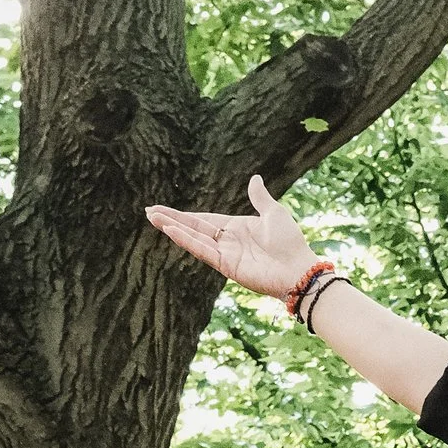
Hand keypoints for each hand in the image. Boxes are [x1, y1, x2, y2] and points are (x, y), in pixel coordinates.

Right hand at [144, 175, 318, 299]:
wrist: (299, 269)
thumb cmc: (290, 243)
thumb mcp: (274, 212)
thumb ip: (259, 197)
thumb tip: (254, 178)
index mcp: (236, 228)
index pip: (204, 220)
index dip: (184, 215)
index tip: (165, 210)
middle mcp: (227, 241)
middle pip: (193, 227)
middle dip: (171, 219)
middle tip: (149, 212)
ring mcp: (225, 254)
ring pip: (193, 238)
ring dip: (172, 228)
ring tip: (153, 218)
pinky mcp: (225, 265)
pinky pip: (202, 250)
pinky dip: (186, 240)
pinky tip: (171, 231)